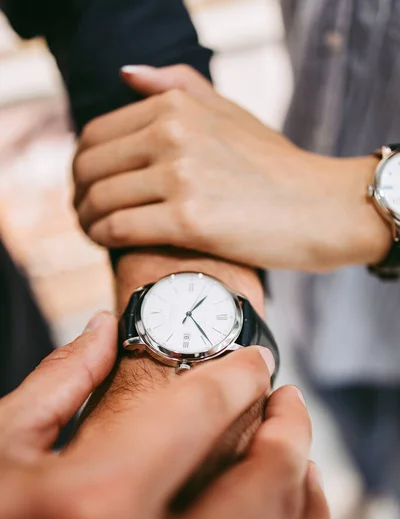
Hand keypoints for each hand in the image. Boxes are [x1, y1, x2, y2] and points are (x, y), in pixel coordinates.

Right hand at [0, 312, 314, 518]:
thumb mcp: (0, 444)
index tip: (253, 360)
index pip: (201, 415)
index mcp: (91, 507)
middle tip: (286, 400)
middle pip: (265, 486)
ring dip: (306, 497)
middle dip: (292, 429)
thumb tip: (104, 328)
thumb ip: (61, 380)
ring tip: (298, 459)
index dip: (238, 374)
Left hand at [74, 65, 390, 272]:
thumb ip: (177, 85)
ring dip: (86, 220)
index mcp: (176, 106)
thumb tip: (126, 75)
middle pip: (90, 167)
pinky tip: (105, 244)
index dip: (81, 165)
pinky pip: (118, 228)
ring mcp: (181, 176)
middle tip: (84, 212)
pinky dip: (102, 238)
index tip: (86, 186)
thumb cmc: (274, 166)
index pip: (97, 134)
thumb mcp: (229, 112)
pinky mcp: (189, 220)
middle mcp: (173, 134)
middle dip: (78, 194)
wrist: (320, 208)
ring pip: (100, 200)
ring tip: (93, 230)